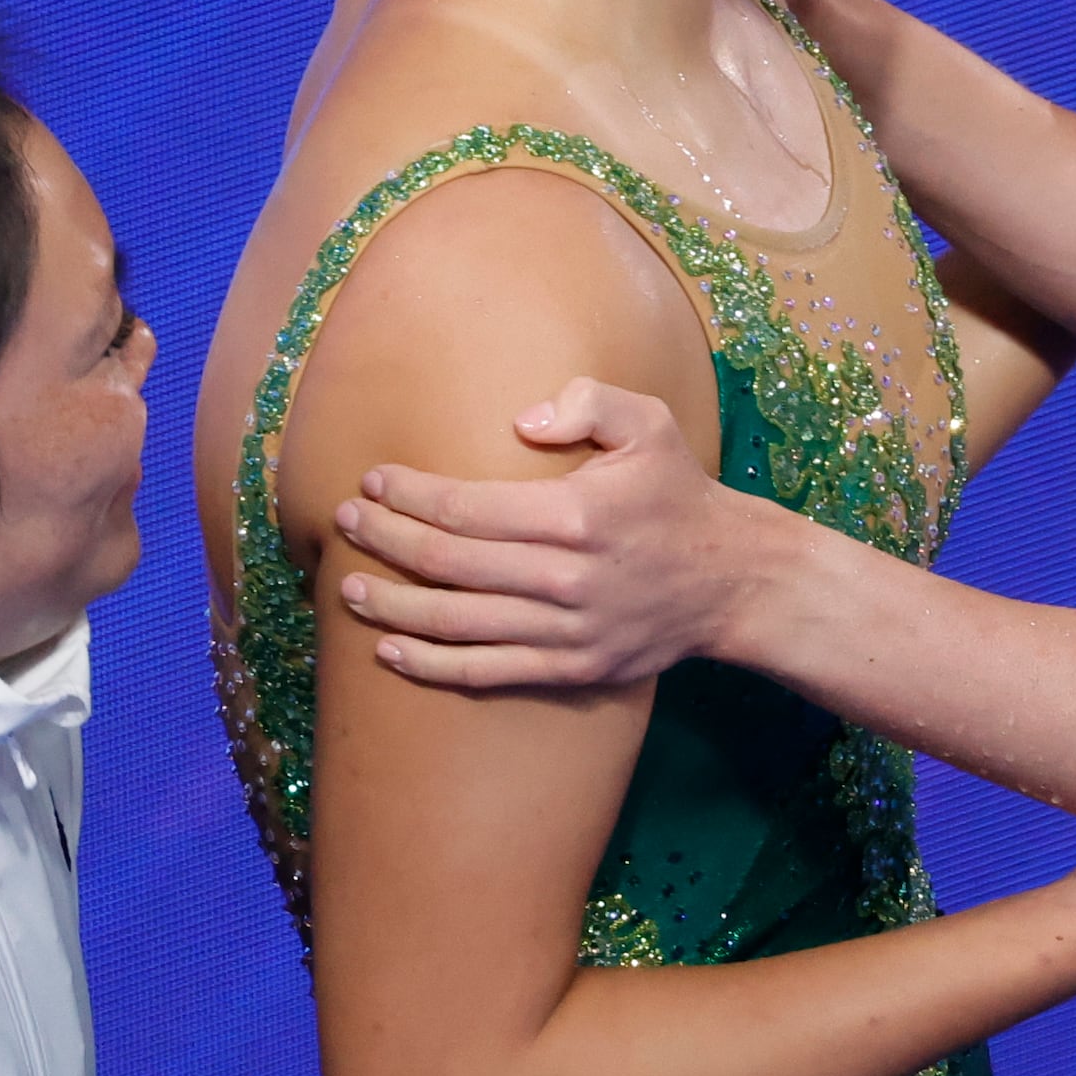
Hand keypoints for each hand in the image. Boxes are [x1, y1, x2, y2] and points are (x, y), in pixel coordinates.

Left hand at [329, 378, 760, 688]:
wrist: (732, 580)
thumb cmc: (677, 492)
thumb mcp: (648, 423)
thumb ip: (586, 401)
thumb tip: (519, 421)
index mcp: (575, 516)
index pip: (467, 508)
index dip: (410, 495)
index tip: (372, 479)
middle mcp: (564, 578)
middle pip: (450, 564)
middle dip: (386, 541)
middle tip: (344, 522)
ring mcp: (567, 632)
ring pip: (458, 624)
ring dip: (394, 606)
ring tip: (347, 587)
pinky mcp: (572, 669)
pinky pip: (488, 673)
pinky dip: (433, 666)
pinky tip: (390, 651)